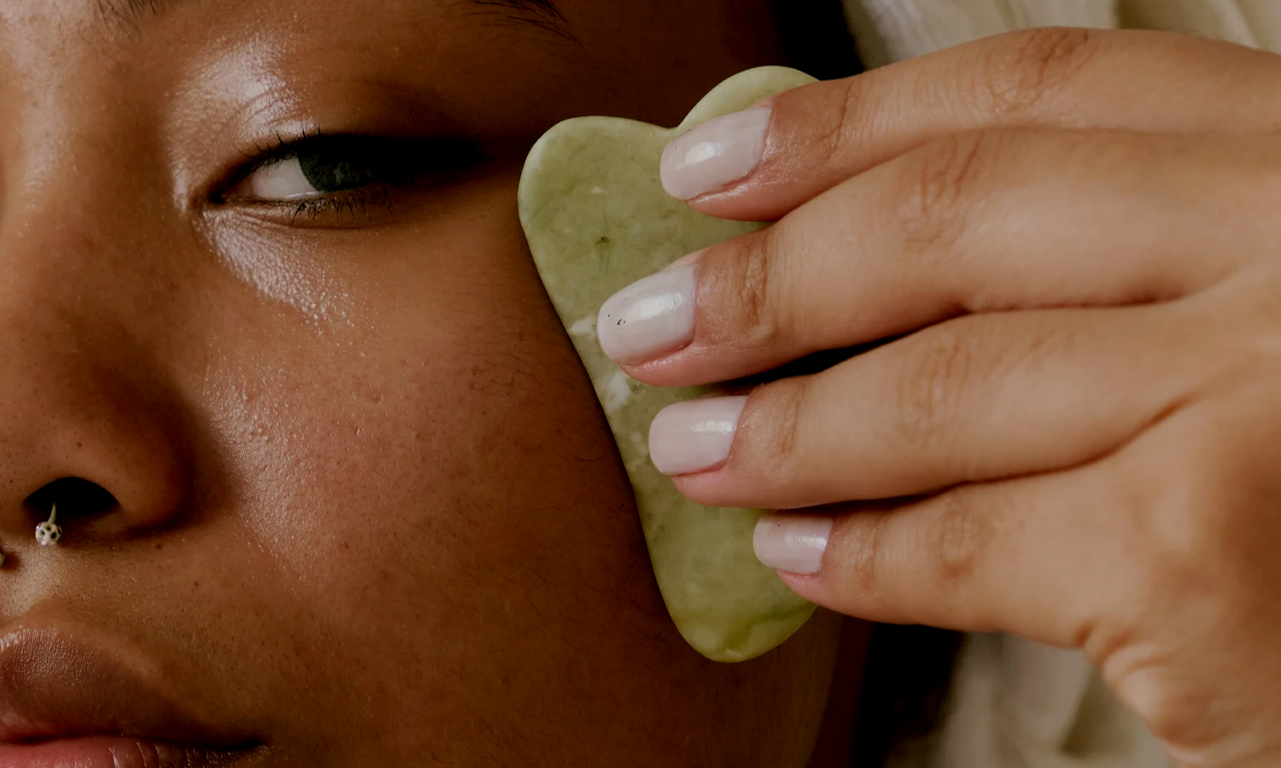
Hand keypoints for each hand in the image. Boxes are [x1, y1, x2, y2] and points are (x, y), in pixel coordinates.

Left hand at [597, 29, 1280, 767]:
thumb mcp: (1268, 300)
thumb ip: (1122, 257)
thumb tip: (849, 255)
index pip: (1030, 92)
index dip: (842, 122)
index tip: (711, 163)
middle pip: (953, 222)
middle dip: (769, 277)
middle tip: (651, 322)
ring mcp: (1259, 393)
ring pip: (936, 390)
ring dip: (782, 427)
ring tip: (692, 445)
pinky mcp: (1210, 557)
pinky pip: (964, 543)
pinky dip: (859, 554)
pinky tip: (797, 554)